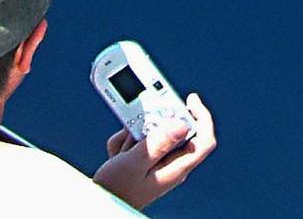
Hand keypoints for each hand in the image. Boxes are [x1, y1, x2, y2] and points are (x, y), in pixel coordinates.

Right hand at [94, 93, 215, 210]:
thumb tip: (182, 125)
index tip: (191, 99)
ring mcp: (158, 164)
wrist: (98, 204)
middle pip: (175, 132)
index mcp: (176, 170)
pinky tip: (117, 155)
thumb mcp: (133, 164)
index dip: (202, 117)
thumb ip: (158, 143)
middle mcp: (171, 166)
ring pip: (154, 135)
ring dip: (134, 136)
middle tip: (135, 131)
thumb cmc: (115, 191)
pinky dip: (126, 144)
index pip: (205, 141)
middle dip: (152, 126)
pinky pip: (140, 142)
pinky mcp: (145, 162)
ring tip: (121, 152)